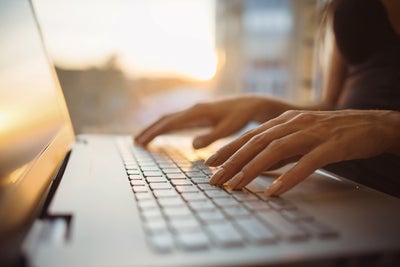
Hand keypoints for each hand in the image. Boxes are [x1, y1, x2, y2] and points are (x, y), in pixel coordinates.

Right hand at [135, 95, 290, 148]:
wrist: (250, 104)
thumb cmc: (241, 117)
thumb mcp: (228, 128)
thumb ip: (211, 137)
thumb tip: (192, 145)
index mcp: (197, 112)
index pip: (170, 122)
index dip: (155, 132)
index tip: (142, 141)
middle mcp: (193, 110)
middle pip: (166, 119)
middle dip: (150, 130)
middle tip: (136, 142)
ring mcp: (195, 111)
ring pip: (170, 119)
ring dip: (156, 129)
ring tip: (143, 139)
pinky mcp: (199, 115)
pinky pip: (178, 121)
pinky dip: (167, 128)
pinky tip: (163, 134)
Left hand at [205, 109, 399, 195]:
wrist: (370, 124)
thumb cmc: (332, 132)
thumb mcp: (300, 136)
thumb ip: (280, 149)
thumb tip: (258, 166)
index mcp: (284, 121)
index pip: (250, 135)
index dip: (228, 149)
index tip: (210, 163)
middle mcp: (294, 124)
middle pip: (257, 143)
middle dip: (232, 162)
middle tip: (215, 179)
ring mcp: (312, 133)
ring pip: (276, 151)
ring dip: (252, 169)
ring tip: (236, 186)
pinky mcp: (331, 145)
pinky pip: (307, 162)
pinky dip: (289, 176)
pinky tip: (275, 190)